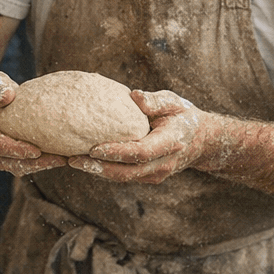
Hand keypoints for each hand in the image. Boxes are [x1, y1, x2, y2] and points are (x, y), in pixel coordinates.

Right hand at [0, 71, 68, 175]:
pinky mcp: (1, 156)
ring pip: (13, 166)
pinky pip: (18, 164)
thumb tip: (7, 97)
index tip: (37, 151)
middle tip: (59, 159)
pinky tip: (56, 157)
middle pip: (6, 161)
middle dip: (33, 163)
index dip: (14, 150)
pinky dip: (37, 163)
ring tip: (62, 159)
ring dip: (38, 165)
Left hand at [66, 89, 217, 183]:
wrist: (201, 139)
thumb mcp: (174, 101)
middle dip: (99, 168)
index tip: (93, 148)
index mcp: (171, 142)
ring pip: (124, 177)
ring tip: (72, 161)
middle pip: (128, 172)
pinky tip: (85, 162)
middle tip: (72, 159)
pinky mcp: (149, 177)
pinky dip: (104, 170)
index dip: (117, 152)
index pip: (141, 152)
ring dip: (97, 171)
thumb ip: (156, 100)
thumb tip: (135, 96)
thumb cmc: (182, 115)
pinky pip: (125, 176)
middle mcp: (164, 163)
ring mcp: (157, 174)